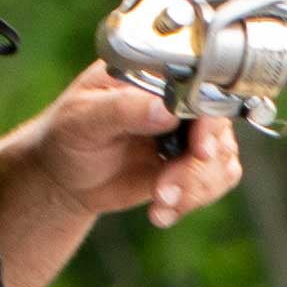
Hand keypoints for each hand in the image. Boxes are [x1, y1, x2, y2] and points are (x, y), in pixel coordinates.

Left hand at [0, 75, 245, 237]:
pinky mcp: (190, 163)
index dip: (208, 119)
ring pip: (222, 159)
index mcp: (153, 74)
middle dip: (197, 166)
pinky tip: (161, 211)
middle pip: (217, 127)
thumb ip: (123, 110)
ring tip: (159, 203)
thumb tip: (164, 109)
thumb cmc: (67, 136)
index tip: (201, 149)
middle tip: (166, 189)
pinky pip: (217, 181)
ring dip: (194, 188)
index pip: (198, 85)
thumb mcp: (83, 118)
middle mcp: (177, 99)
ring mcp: (187, 132)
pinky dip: (193, 201)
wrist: (64, 177)